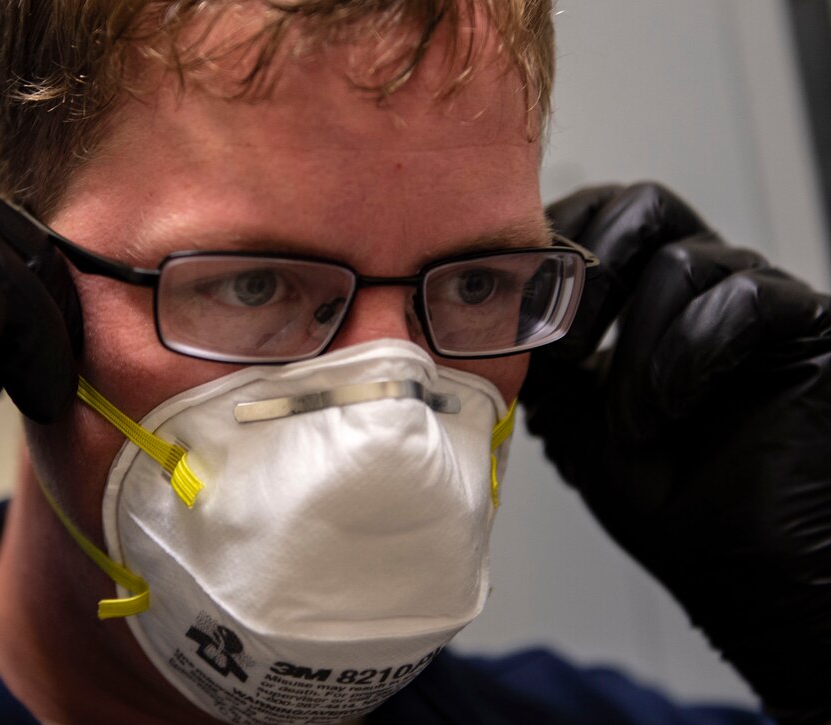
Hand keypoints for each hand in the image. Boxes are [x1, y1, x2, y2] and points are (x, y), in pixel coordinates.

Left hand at [521, 183, 830, 723]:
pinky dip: (690, 356)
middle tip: (563, 347)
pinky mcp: (804, 328)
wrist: (744, 568)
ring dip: (637, 349)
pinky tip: (673, 410)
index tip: (508, 300)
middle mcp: (697, 293)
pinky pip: (745, 297)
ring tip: (631, 424)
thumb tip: (492, 300)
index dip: (548, 245)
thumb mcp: (572, 422)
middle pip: (640, 207)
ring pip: (683, 258)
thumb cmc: (670, 504)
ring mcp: (752, 304)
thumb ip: (541, 354)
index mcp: (640, 305)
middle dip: (586, 273)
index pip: (595, 220)